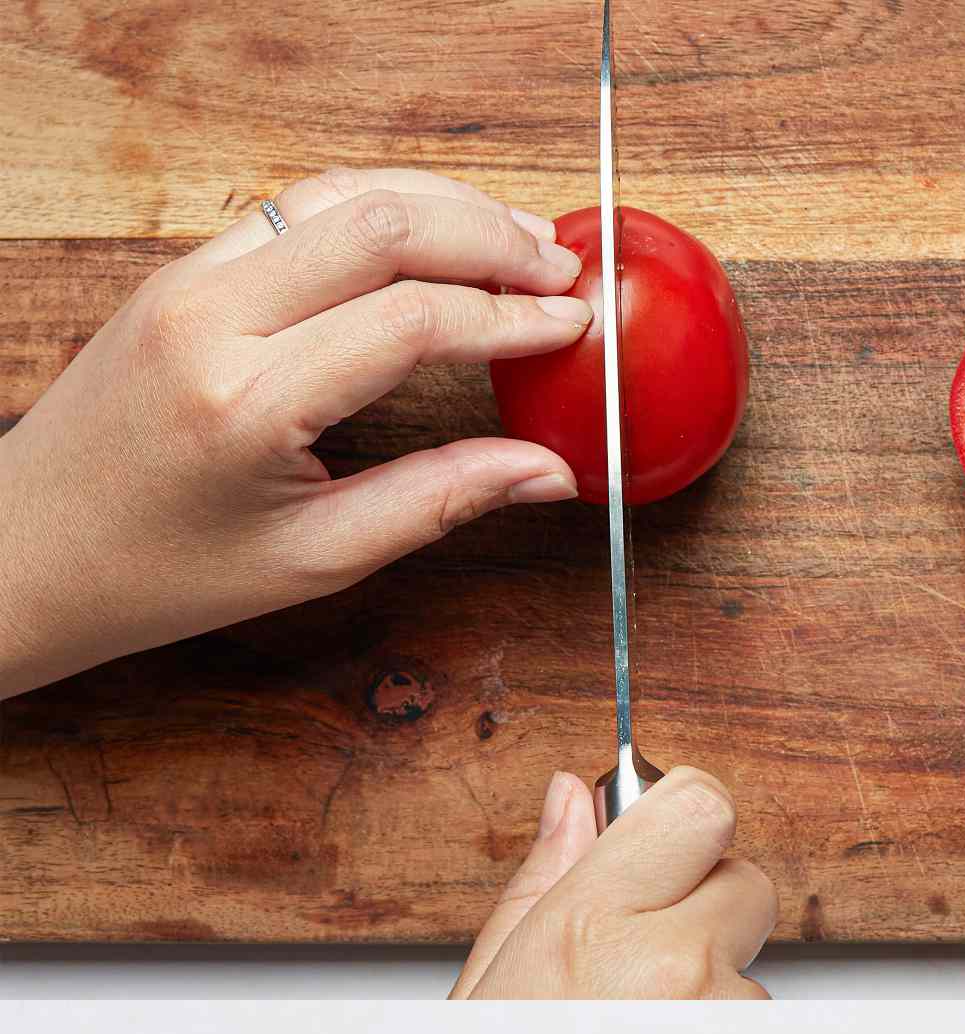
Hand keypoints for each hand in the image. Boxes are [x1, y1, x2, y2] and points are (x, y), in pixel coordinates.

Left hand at [0, 167, 589, 695]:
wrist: (34, 548)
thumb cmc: (164, 571)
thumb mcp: (315, 557)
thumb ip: (438, 502)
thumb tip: (547, 472)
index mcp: (244, 403)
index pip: (406, 321)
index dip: (507, 320)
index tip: (573, 330)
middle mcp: (209, 319)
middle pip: (378, 223)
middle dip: (488, 238)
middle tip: (562, 273)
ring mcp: (187, 279)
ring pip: (339, 192)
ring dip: (441, 208)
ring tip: (519, 246)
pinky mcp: (182, 268)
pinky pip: (298, 208)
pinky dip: (382, 212)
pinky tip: (437, 242)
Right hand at [451, 765, 777, 998]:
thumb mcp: (493, 979)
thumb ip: (543, 877)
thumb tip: (571, 797)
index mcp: (591, 925)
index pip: (700, 807)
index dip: (687, 813)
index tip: (669, 832)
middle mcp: (672, 967)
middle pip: (745, 881)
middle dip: (709, 903)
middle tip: (650, 948)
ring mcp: (722, 1019)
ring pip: (751, 962)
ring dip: (715, 980)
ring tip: (646, 1025)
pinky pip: (755, 1023)